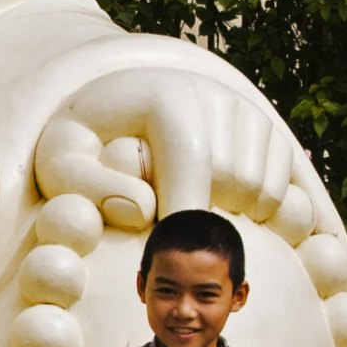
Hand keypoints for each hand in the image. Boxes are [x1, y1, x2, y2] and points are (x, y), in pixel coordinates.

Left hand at [32, 44, 319, 233]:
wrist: (121, 103)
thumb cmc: (91, 141)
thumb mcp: (63, 159)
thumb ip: (88, 186)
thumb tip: (143, 210)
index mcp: (167, 97)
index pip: (193, 167)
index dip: (182, 219)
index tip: (162, 252)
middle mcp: (217, 94)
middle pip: (233, 184)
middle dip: (200, 215)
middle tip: (166, 220)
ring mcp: (247, 110)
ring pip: (262, 191)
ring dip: (228, 214)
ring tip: (185, 204)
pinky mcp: (268, 128)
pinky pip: (283, 188)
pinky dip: (254, 208)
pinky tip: (215, 201)